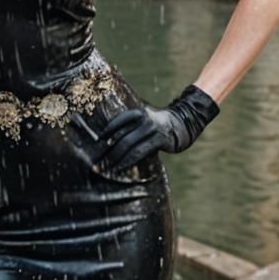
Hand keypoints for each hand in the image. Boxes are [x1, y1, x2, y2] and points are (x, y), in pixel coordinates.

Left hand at [92, 84, 219, 170]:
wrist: (182, 124)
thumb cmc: (156, 121)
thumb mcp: (143, 113)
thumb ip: (129, 116)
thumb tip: (108, 119)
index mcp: (139, 111)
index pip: (120, 119)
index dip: (108, 129)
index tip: (98, 140)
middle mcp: (144, 119)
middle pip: (121, 135)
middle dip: (108, 151)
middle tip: (97, 162)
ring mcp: (152, 130)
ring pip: (129, 145)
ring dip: (115, 158)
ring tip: (105, 168)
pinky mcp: (159, 140)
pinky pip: (140, 152)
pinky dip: (128, 161)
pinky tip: (120, 168)